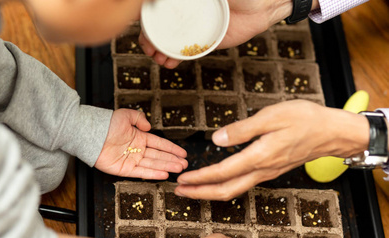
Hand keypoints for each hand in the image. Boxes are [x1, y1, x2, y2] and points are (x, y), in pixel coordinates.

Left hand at [94, 109, 187, 179]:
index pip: (159, 144)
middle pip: (159, 156)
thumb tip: (149, 127)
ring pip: (153, 164)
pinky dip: (153, 174)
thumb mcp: (125, 115)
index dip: (172, 149)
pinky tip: (164, 174)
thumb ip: (138, 118)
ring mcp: (131, 160)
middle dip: (172, 160)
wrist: (91, 134)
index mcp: (139, 137)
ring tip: (179, 169)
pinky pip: (141, 172)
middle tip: (185, 165)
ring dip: (166, 167)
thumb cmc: (106, 124)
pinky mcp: (124, 169)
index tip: (182, 153)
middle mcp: (137, 150)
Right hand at [139, 0, 295, 68]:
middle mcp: (187, 14)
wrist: (262, 5)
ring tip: (159, 59)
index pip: (159, 11)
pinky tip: (169, 63)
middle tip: (150, 50)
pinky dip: (176, 59)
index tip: (144, 31)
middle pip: (162, 29)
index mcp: (184, 1)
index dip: (149, 23)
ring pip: (172, 42)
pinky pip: (187, 52)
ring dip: (161, 52)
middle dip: (152, 41)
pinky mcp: (205, 42)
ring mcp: (195, 29)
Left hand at [175, 100, 367, 199]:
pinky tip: (217, 179)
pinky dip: (224, 185)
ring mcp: (267, 173)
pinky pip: (243, 184)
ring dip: (210, 191)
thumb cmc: (305, 120)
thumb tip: (217, 139)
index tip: (182, 179)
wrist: (332, 132)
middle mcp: (262, 170)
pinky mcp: (271, 170)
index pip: (222, 173)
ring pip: (234, 190)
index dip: (199, 178)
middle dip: (200, 193)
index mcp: (259, 157)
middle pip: (225, 190)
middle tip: (179, 191)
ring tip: (192, 188)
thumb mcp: (272, 116)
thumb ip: (243, 129)